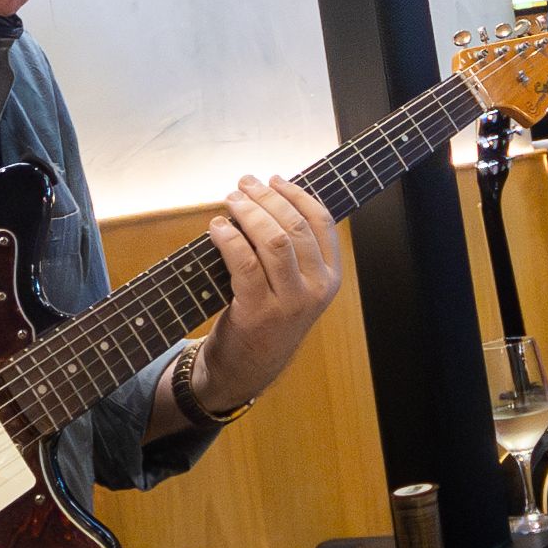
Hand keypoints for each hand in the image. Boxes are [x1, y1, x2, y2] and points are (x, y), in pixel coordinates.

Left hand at [199, 175, 340, 407]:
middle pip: (295, 226)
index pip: (322, 222)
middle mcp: (316, 289)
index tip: (274, 179)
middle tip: (243, 184)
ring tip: (230, 200)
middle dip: (267, 197)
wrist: (247, 367)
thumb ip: (291, 250)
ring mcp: (290, 302)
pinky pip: (245, 263)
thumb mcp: (293, 285)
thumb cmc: (267, 316)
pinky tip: (217, 227)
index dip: (297, 194)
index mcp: (330, 277)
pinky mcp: (259, 311)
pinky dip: (230, 238)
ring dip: (249, 212)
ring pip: (274, 240)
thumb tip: (269, 197)